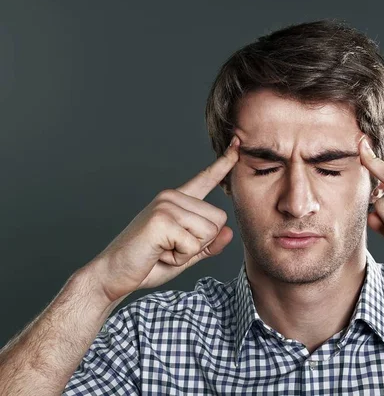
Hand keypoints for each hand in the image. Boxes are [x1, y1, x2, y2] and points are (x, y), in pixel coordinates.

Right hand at [85, 136, 239, 302]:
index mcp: (177, 200)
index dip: (224, 163)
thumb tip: (228, 231)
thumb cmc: (147, 264)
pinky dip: (179, 258)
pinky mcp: (161, 220)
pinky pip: (193, 245)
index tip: (237, 142)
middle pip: (218, 219)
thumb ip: (208, 245)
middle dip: (201, 243)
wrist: (113, 275)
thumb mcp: (185, 255)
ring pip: (209, 232)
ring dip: (189, 252)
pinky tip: (159, 254)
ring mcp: (166, 205)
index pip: (206, 178)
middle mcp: (171, 196)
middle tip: (170, 248)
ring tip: (163, 250)